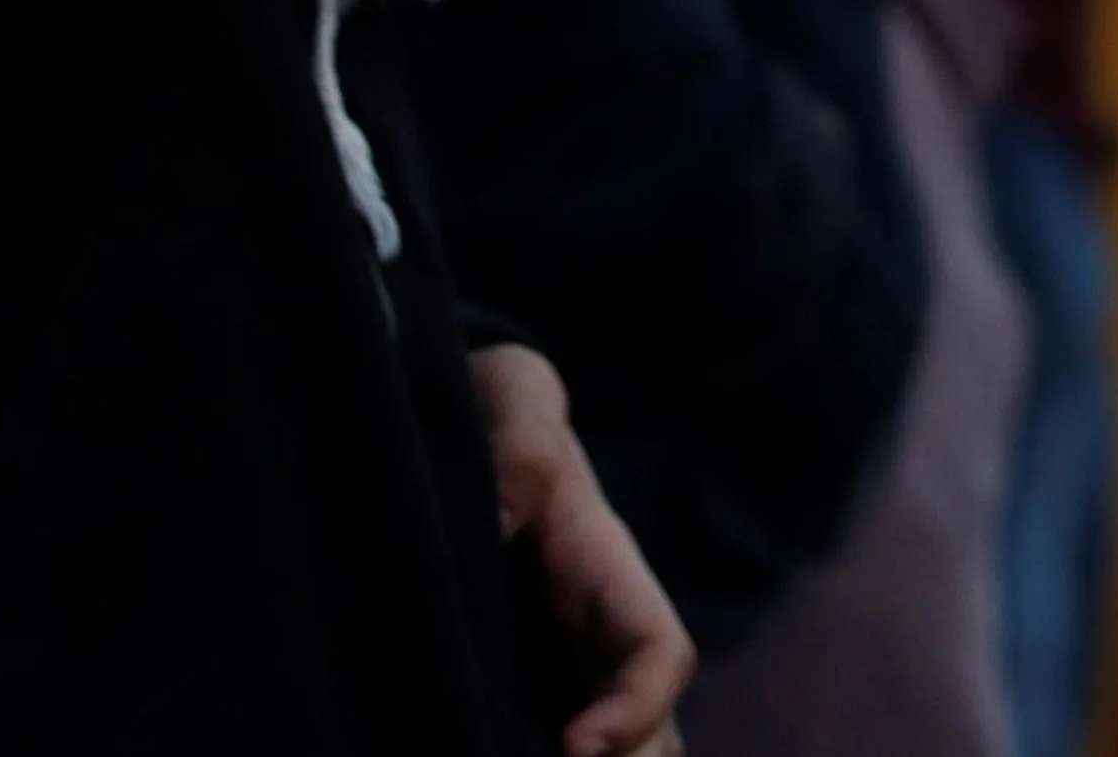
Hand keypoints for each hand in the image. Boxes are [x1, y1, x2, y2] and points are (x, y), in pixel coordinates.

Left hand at [472, 344, 692, 756]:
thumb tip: (503, 519)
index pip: (659, 651)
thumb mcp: (512, 396)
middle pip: (654, 730)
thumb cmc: (494, 406)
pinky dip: (527, 753)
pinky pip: (542, 741)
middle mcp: (597, 633)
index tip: (575, 745)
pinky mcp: (509, 684)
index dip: (636, 708)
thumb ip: (520, 439)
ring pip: (618, 748)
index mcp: (607, 570)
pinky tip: (475, 748)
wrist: (458, 418)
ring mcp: (559, 666)